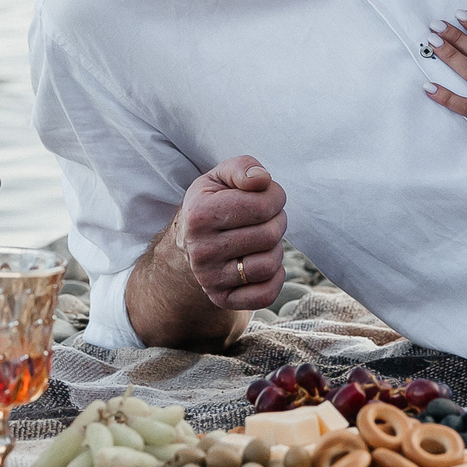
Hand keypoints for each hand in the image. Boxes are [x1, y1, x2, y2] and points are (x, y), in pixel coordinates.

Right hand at [171, 155, 289, 310]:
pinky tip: (265, 262)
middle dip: (277, 222)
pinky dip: (275, 279)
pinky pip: (265, 295)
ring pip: (269, 265)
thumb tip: (262, 180)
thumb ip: (243, 167)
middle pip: (269, 235)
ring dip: (275, 249)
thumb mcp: (220, 177)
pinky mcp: (221, 298)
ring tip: (262, 240)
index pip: (262, 206)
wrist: (189, 242)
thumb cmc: (214, 203)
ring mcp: (209, 278)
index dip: (275, 197)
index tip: (268, 196)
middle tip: (266, 219)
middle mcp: (201, 250)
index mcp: (200, 214)